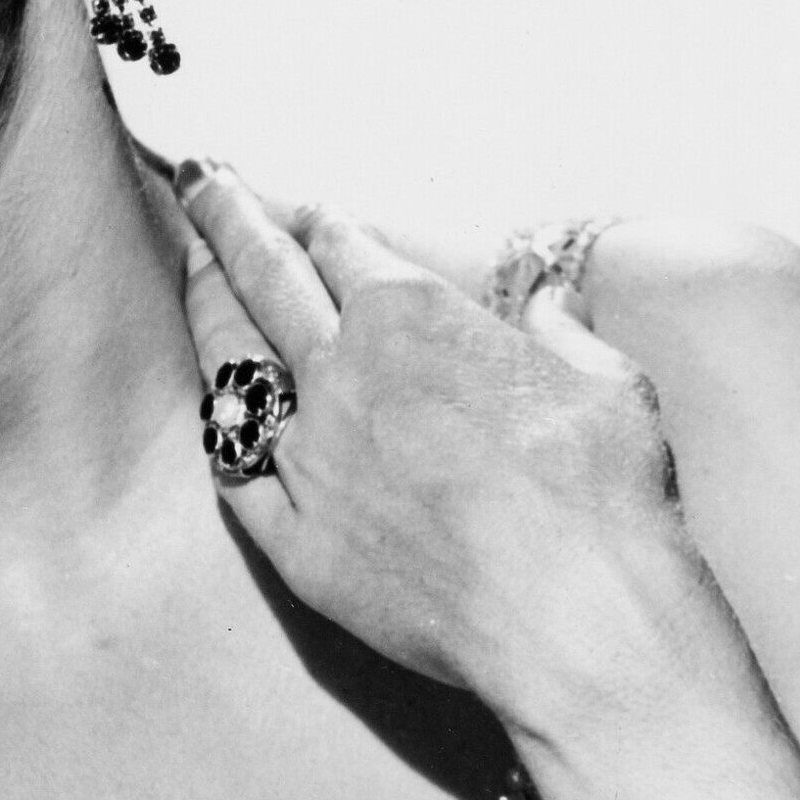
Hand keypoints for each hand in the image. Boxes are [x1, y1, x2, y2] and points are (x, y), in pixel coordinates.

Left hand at [176, 161, 712, 745]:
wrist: (575, 620)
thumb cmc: (603, 496)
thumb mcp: (607, 384)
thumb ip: (565, 334)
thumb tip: (553, 301)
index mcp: (410, 317)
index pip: (345, 246)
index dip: (323, 222)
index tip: (306, 209)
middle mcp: (341, 373)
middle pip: (264, 276)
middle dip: (225, 217)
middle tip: (197, 179)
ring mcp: (308, 458)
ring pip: (232, 364)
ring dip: (208, 305)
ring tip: (191, 267)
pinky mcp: (295, 540)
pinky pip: (236, 472)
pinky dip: (223, 431)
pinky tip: (213, 407)